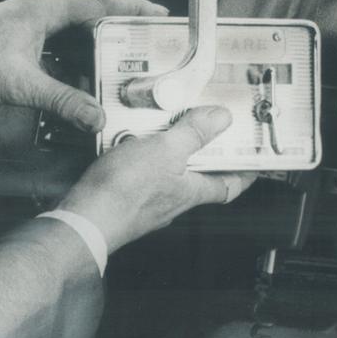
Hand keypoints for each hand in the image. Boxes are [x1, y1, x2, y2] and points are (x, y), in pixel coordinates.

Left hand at [0, 0, 165, 130]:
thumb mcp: (17, 84)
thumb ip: (59, 100)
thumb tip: (95, 115)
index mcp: (41, 11)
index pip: (97, 2)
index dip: (130, 8)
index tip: (157, 15)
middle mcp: (33, 15)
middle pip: (86, 20)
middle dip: (116, 35)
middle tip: (144, 51)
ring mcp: (21, 31)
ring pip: (67, 39)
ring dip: (90, 54)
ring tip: (117, 74)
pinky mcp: (9, 47)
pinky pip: (49, 53)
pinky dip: (66, 67)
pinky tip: (73, 88)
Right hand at [58, 105, 254, 253]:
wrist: (83, 218)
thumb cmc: (123, 193)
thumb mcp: (165, 150)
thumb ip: (193, 133)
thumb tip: (221, 119)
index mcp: (190, 192)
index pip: (228, 186)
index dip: (242, 174)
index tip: (252, 161)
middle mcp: (171, 202)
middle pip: (196, 178)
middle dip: (198, 154)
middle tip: (201, 129)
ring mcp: (146, 204)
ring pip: (165, 176)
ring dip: (164, 154)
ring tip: (157, 130)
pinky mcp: (122, 200)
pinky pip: (137, 177)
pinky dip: (137, 160)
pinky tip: (124, 146)